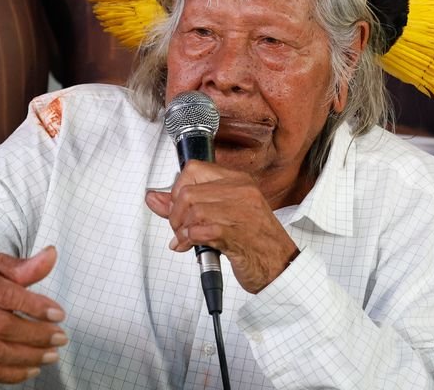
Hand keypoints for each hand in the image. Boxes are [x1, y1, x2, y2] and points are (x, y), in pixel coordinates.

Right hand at [0, 247, 67, 383]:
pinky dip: (12, 374)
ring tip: (51, 355)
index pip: (5, 296)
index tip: (58, 314)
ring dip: (28, 357)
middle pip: (2, 327)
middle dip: (36, 335)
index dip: (35, 307)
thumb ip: (23, 266)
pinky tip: (32, 369)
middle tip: (60, 338)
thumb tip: (51, 256)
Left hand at [145, 161, 299, 293]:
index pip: (193, 169)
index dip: (177, 190)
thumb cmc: (253, 240)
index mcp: (238, 181)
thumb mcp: (221, 216)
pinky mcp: (236, 234)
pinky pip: (200, 230)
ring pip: (192, 209)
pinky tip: (191, 246)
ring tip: (187, 240)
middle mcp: (241, 192)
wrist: (280, 265)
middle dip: (175, 214)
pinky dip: (189, 240)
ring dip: (182, 230)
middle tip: (181, 229)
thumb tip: (153, 198)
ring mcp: (240, 211)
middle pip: (187, 191)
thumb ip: (184, 206)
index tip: (179, 207)